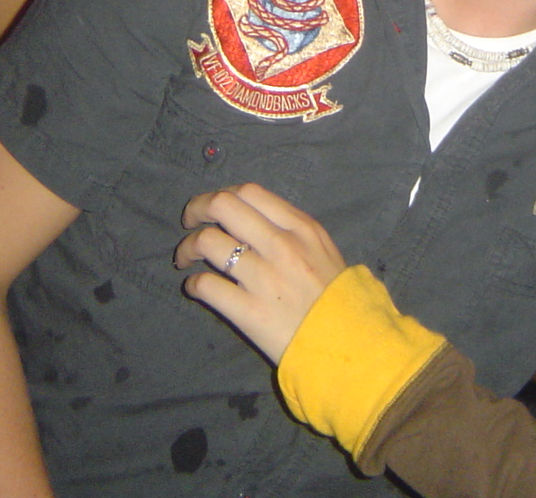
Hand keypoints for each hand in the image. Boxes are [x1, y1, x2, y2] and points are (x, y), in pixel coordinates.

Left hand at [175, 184, 346, 364]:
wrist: (350, 344)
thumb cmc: (337, 297)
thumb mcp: (324, 250)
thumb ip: (293, 230)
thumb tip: (254, 218)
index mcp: (301, 227)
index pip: (249, 192)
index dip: (222, 194)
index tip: (213, 209)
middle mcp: (281, 245)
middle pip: (223, 206)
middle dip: (197, 209)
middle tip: (190, 222)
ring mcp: (264, 278)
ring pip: (208, 243)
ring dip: (188, 247)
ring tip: (185, 258)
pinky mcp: (249, 311)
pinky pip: (206, 286)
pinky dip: (194, 284)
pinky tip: (197, 287)